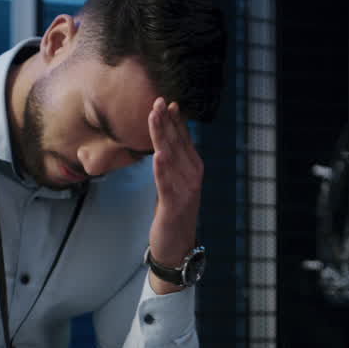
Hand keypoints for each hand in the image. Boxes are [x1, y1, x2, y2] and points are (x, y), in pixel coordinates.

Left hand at [146, 98, 202, 294]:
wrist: (177, 246)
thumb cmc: (174, 213)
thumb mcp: (175, 182)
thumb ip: (172, 163)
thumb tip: (164, 141)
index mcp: (194, 168)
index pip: (183, 139)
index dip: (174, 120)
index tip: (166, 102)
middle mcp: (193, 176)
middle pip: (176, 143)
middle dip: (166, 121)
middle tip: (157, 101)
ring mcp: (185, 190)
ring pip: (170, 157)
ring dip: (161, 136)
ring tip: (154, 117)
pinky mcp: (174, 205)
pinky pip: (166, 183)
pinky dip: (162, 169)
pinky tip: (157, 155)